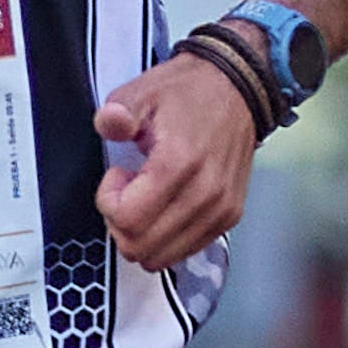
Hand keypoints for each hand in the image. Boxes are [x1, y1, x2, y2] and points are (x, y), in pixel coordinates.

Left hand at [93, 53, 260, 268]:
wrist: (239, 90)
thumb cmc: (190, 92)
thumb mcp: (143, 91)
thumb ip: (117, 112)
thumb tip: (109, 124)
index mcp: (179, 163)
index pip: (128, 220)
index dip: (108, 202)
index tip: (117, 175)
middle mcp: (205, 194)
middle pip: (140, 246)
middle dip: (120, 223)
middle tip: (127, 190)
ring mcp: (220, 210)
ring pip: (161, 257)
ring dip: (142, 234)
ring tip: (148, 198)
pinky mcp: (229, 218)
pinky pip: (184, 252)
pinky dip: (165, 237)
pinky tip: (167, 205)